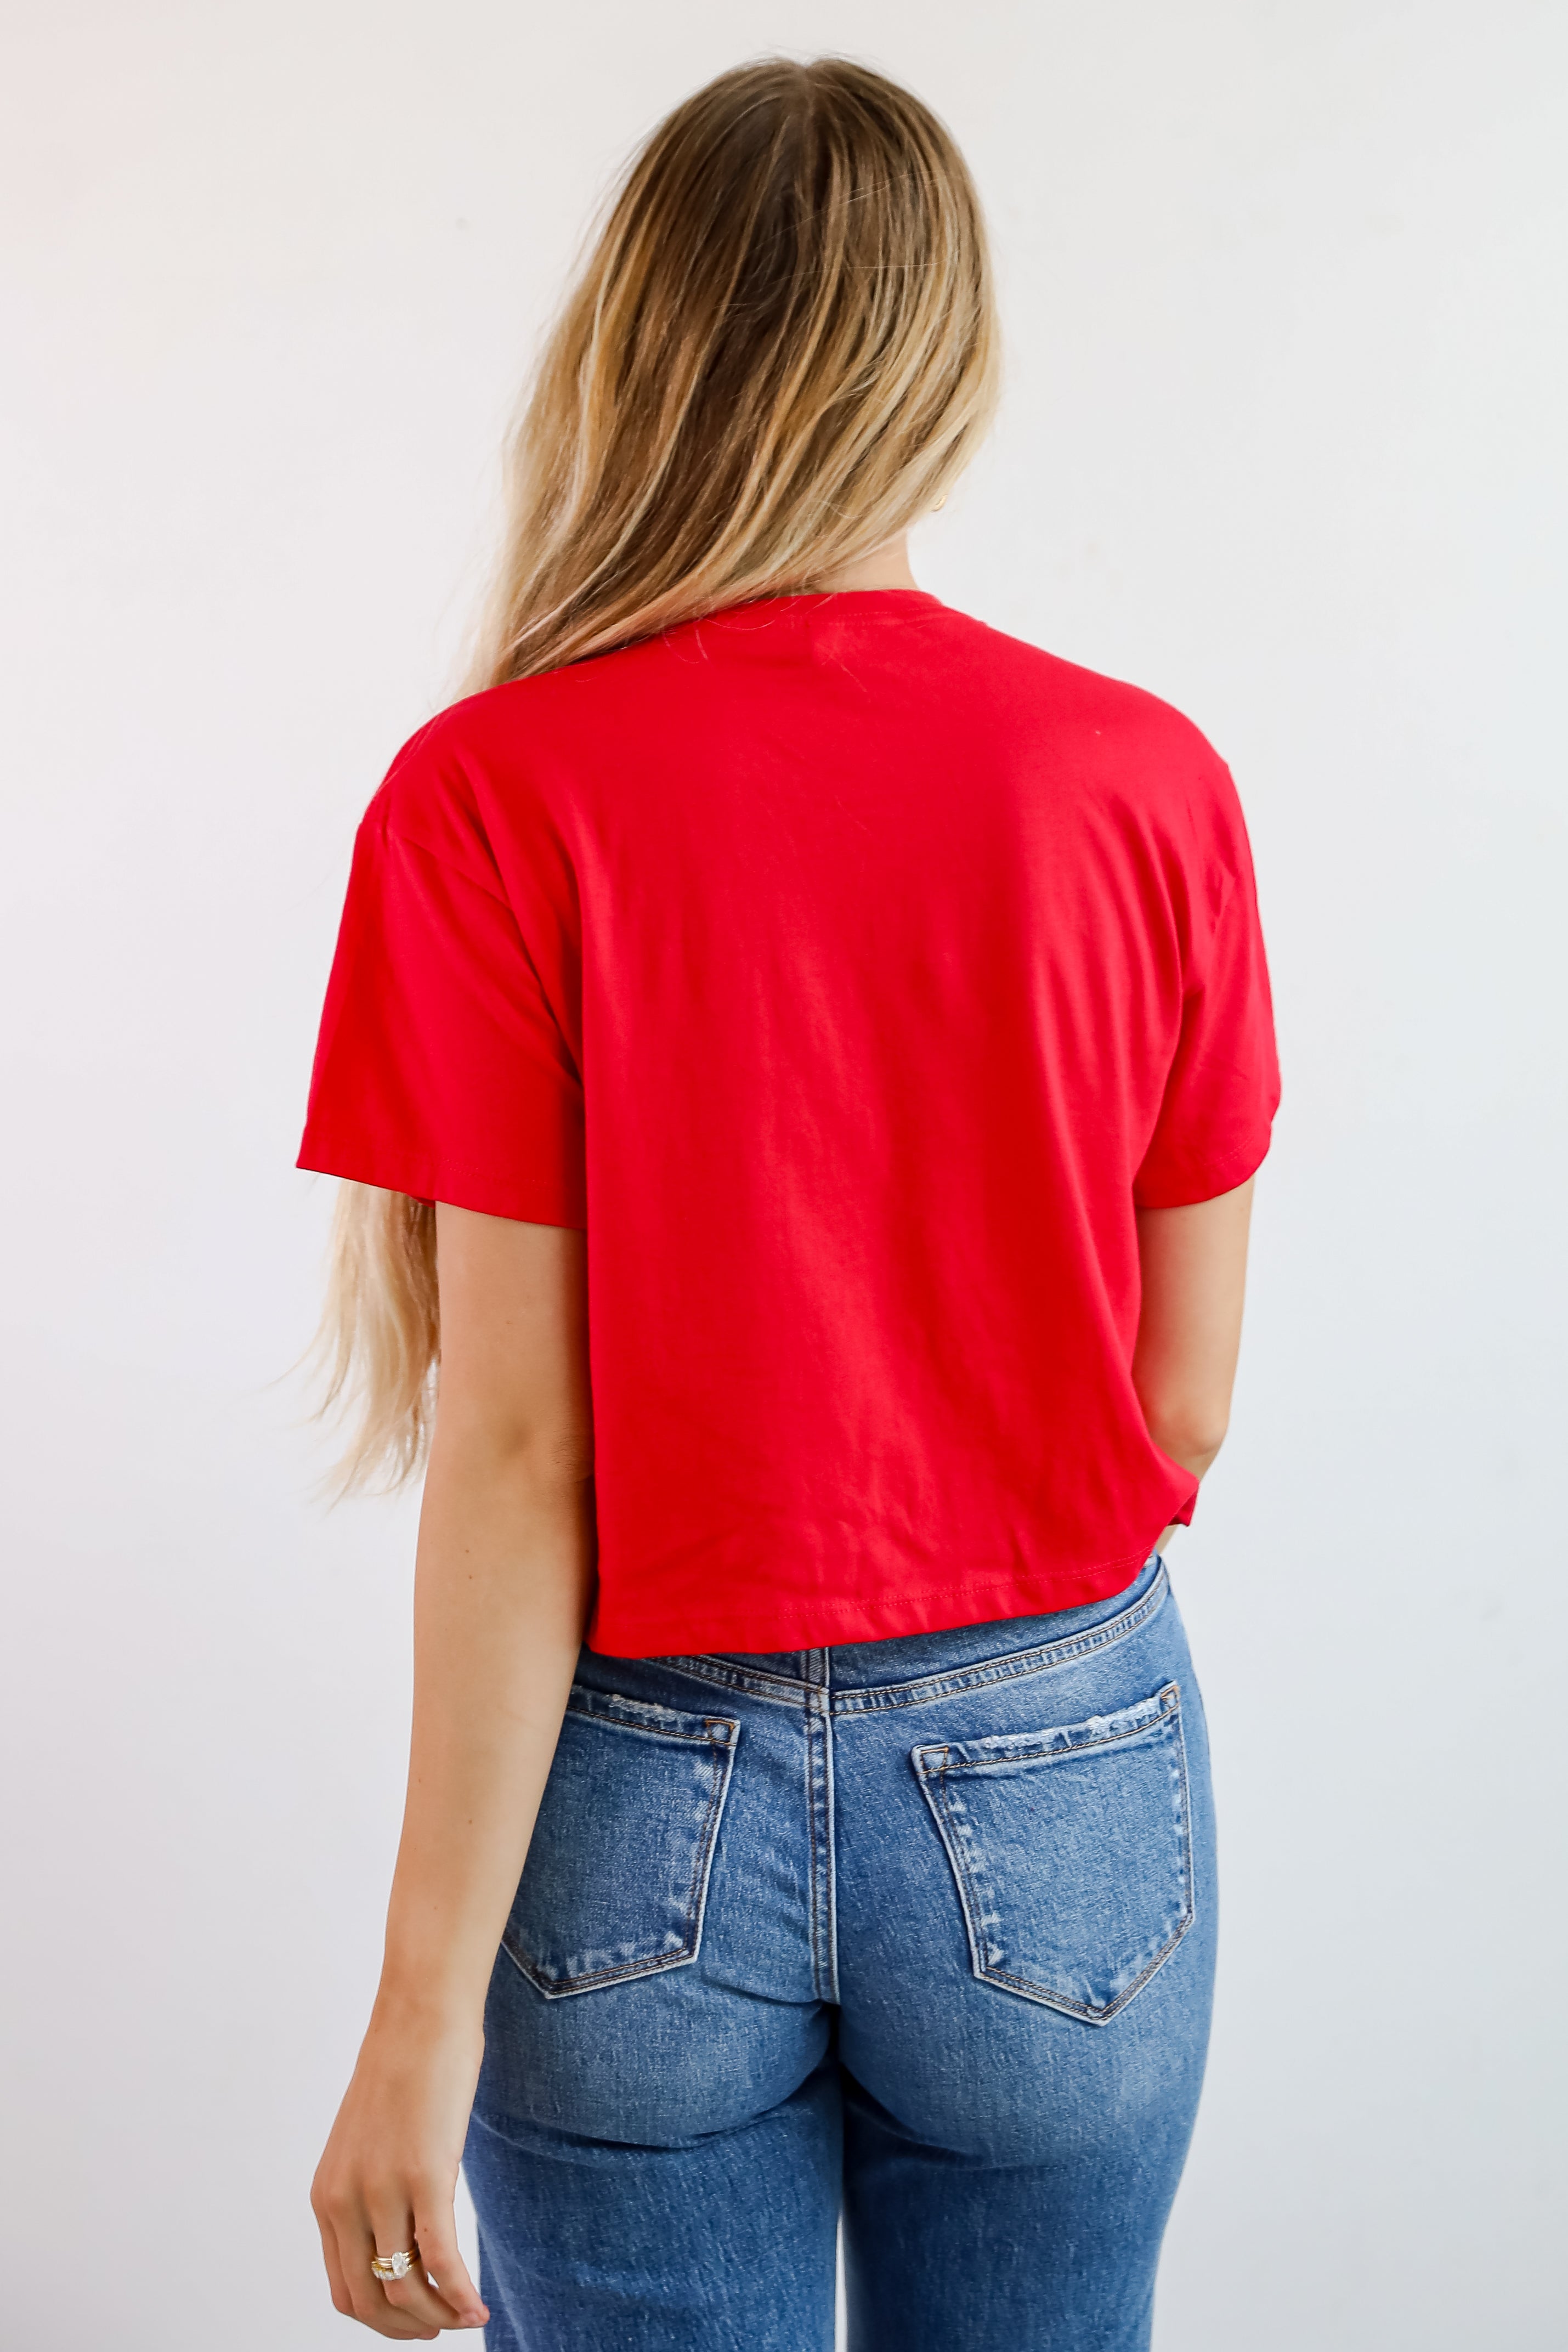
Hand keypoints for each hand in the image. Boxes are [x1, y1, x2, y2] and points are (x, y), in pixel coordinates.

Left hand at [311, 2012, 489, 2337]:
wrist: (420, 2014)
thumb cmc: (406, 2071)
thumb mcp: (370, 2142)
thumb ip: (372, 2190)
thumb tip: (401, 2237)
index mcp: (327, 2197)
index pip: (346, 2292)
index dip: (385, 2321)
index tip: (419, 2321)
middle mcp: (345, 2202)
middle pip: (372, 2304)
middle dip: (412, 2328)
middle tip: (447, 2326)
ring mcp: (382, 2190)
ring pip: (406, 2290)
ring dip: (439, 2317)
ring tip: (469, 2316)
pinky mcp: (425, 2175)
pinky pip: (440, 2260)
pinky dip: (459, 2295)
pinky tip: (478, 2305)